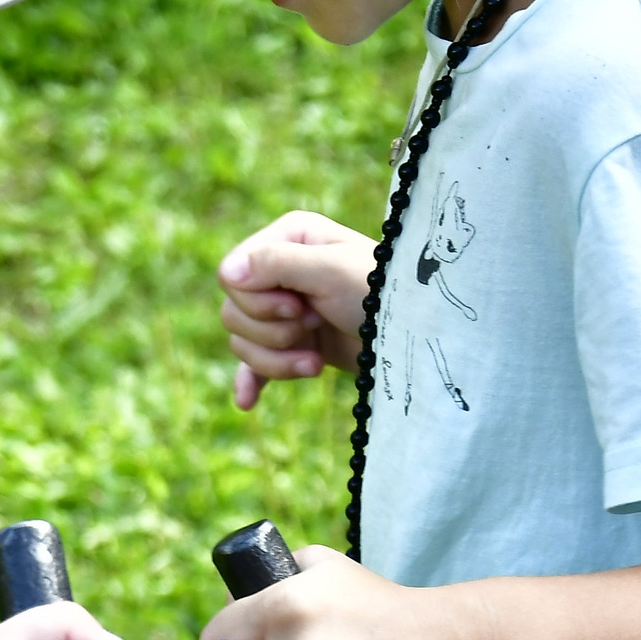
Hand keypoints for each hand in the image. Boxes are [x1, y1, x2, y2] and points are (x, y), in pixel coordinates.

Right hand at [218, 211, 376, 410]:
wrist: (414, 339)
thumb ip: (275, 263)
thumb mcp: (329, 270)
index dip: (259, 300)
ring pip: (241, 342)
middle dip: (273, 331)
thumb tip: (226, 273)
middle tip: (315, 325)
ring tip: (317, 363)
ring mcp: (284, 309)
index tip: (302, 306)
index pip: (232, 275)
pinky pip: (251, 363)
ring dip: (277, 359)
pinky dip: (251, 379)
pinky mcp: (291, 343)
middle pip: (233, 312)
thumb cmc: (381, 294)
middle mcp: (280, 269)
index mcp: (287, 238)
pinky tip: (247, 401)